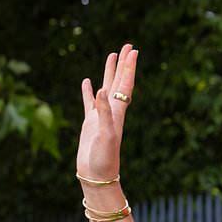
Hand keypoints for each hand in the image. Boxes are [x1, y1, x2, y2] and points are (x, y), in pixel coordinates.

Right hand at [77, 44, 138, 178]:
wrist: (97, 176)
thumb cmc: (104, 159)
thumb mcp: (105, 135)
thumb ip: (103, 113)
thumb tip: (102, 90)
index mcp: (118, 112)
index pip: (125, 84)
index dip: (129, 67)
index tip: (134, 50)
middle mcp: (112, 111)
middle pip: (119, 81)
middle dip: (123, 64)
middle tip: (127, 45)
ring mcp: (100, 116)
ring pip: (105, 88)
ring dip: (108, 72)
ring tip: (111, 55)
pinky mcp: (89, 123)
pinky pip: (89, 102)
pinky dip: (88, 91)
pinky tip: (88, 82)